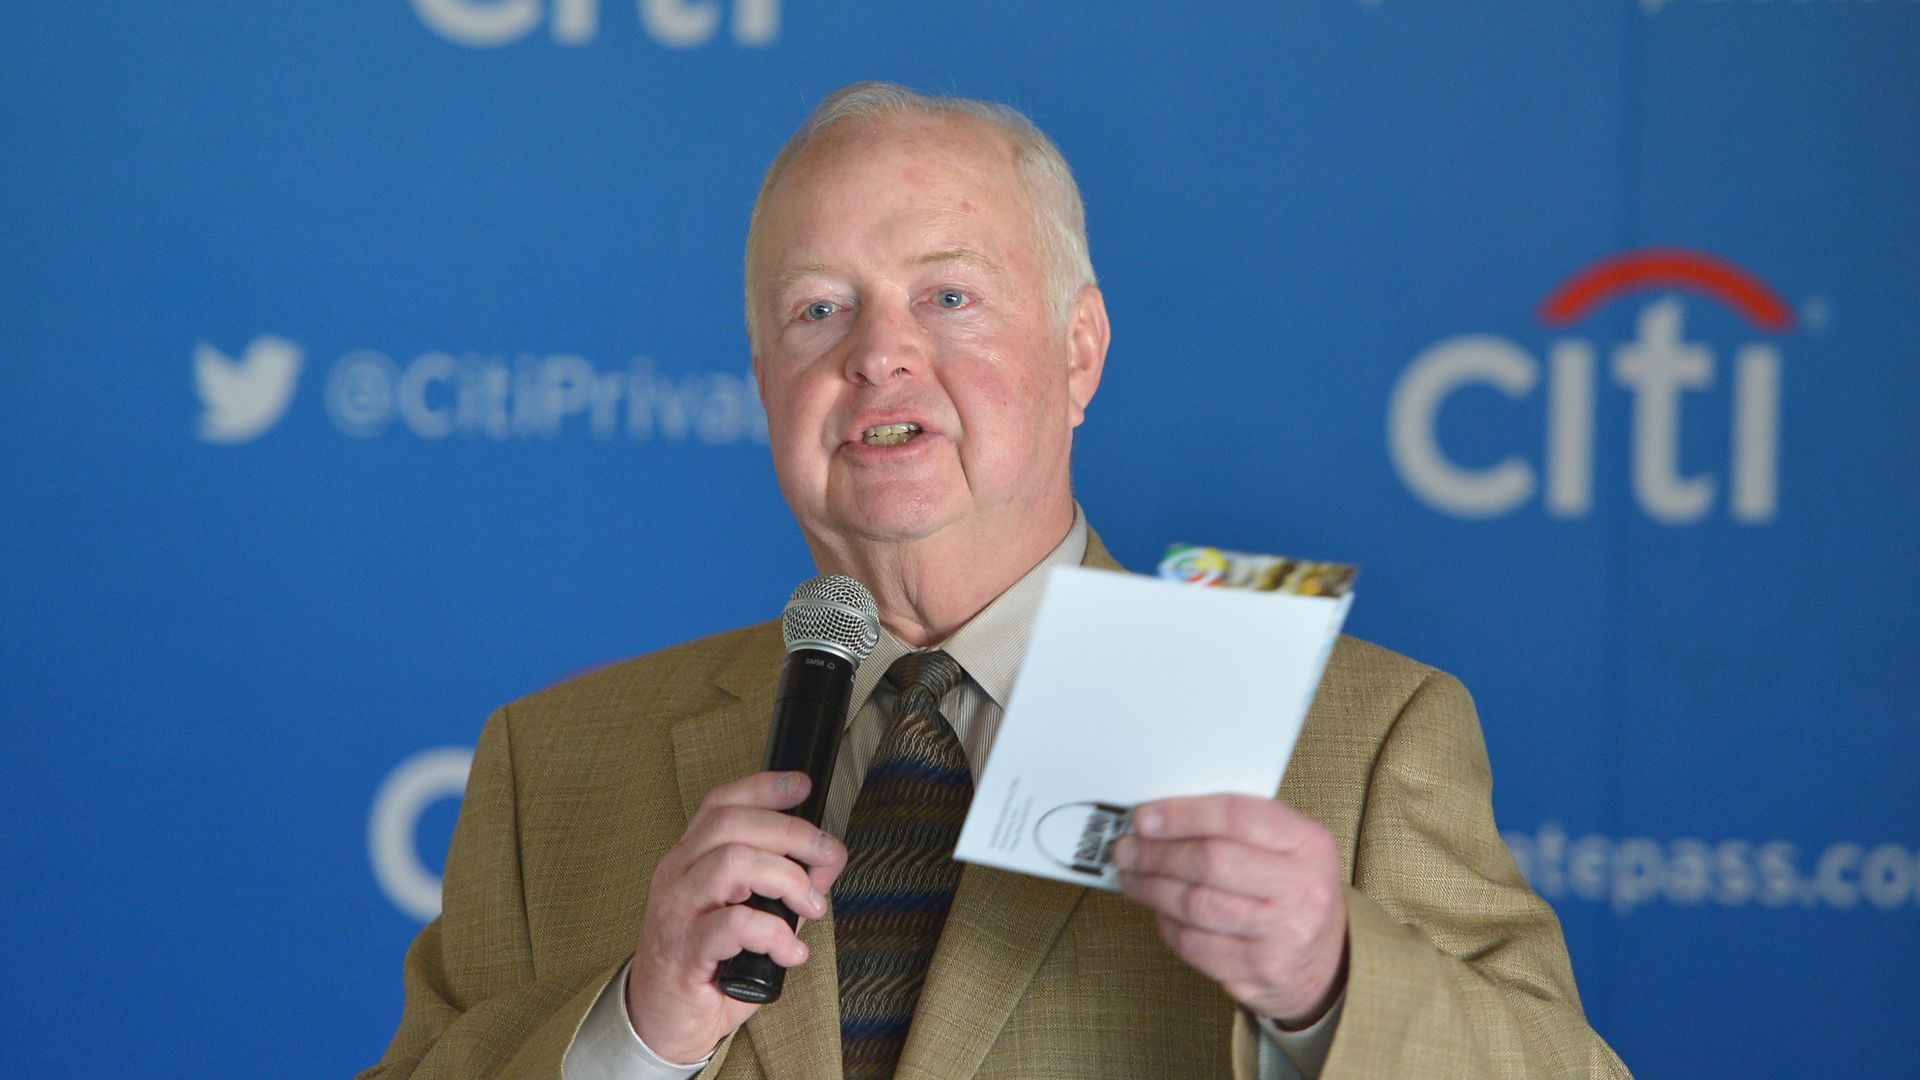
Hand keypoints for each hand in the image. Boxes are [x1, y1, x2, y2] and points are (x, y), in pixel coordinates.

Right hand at [626, 771, 847, 1063]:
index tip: (803, 786)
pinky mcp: (685, 952)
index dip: (763, 787)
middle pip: (733, 824)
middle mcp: (678, 876)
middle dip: (793, 832)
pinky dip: (775, 934)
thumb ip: (779, 887)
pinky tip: (791, 951)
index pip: (721, 805)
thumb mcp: (744, 913)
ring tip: (811, 907)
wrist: (662, 1020)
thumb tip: (825, 863)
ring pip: (732, 862)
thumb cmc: (708, 963)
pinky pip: (734, 925)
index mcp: (690, 858)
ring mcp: (677, 912)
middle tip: (829, 857)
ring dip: (787, 878)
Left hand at [1113, 793, 1347, 1027]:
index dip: (1182, 814)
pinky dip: (1167, 924)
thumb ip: (1235, 826)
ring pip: (1196, 905)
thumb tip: (1161, 817)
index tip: (1144, 817)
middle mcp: (1301, 888)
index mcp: (1308, 843)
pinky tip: (1159, 910)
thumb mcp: (1288, 847)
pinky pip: (1194, 943)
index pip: (1237, 816)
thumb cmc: (1292, 891)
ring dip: (1151, 888)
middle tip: (1127, 849)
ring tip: (1132, 877)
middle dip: (1157, 853)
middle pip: (1211, 861)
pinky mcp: (1257, 971)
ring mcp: (1281, 934)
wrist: (1324, 961)